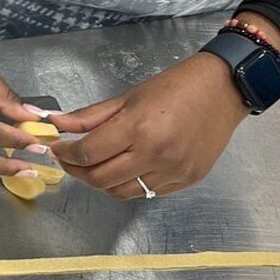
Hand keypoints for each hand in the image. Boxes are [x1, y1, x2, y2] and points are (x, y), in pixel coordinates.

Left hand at [50, 53, 250, 199]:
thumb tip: (55, 123)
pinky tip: (124, 168)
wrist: (224, 89)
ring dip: (100, 182)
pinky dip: (127, 184)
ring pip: (120, 192)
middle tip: (70, 160)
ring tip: (94, 166)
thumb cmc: (175, 88)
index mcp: (138, 128)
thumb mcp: (128, 97)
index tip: (57, 148)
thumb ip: (89, 116)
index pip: (88, 153)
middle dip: (77, 171)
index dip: (66, 153)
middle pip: (99, 179)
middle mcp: (155, 154)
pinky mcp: (187, 180)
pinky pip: (145, 192)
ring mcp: (173, 171)